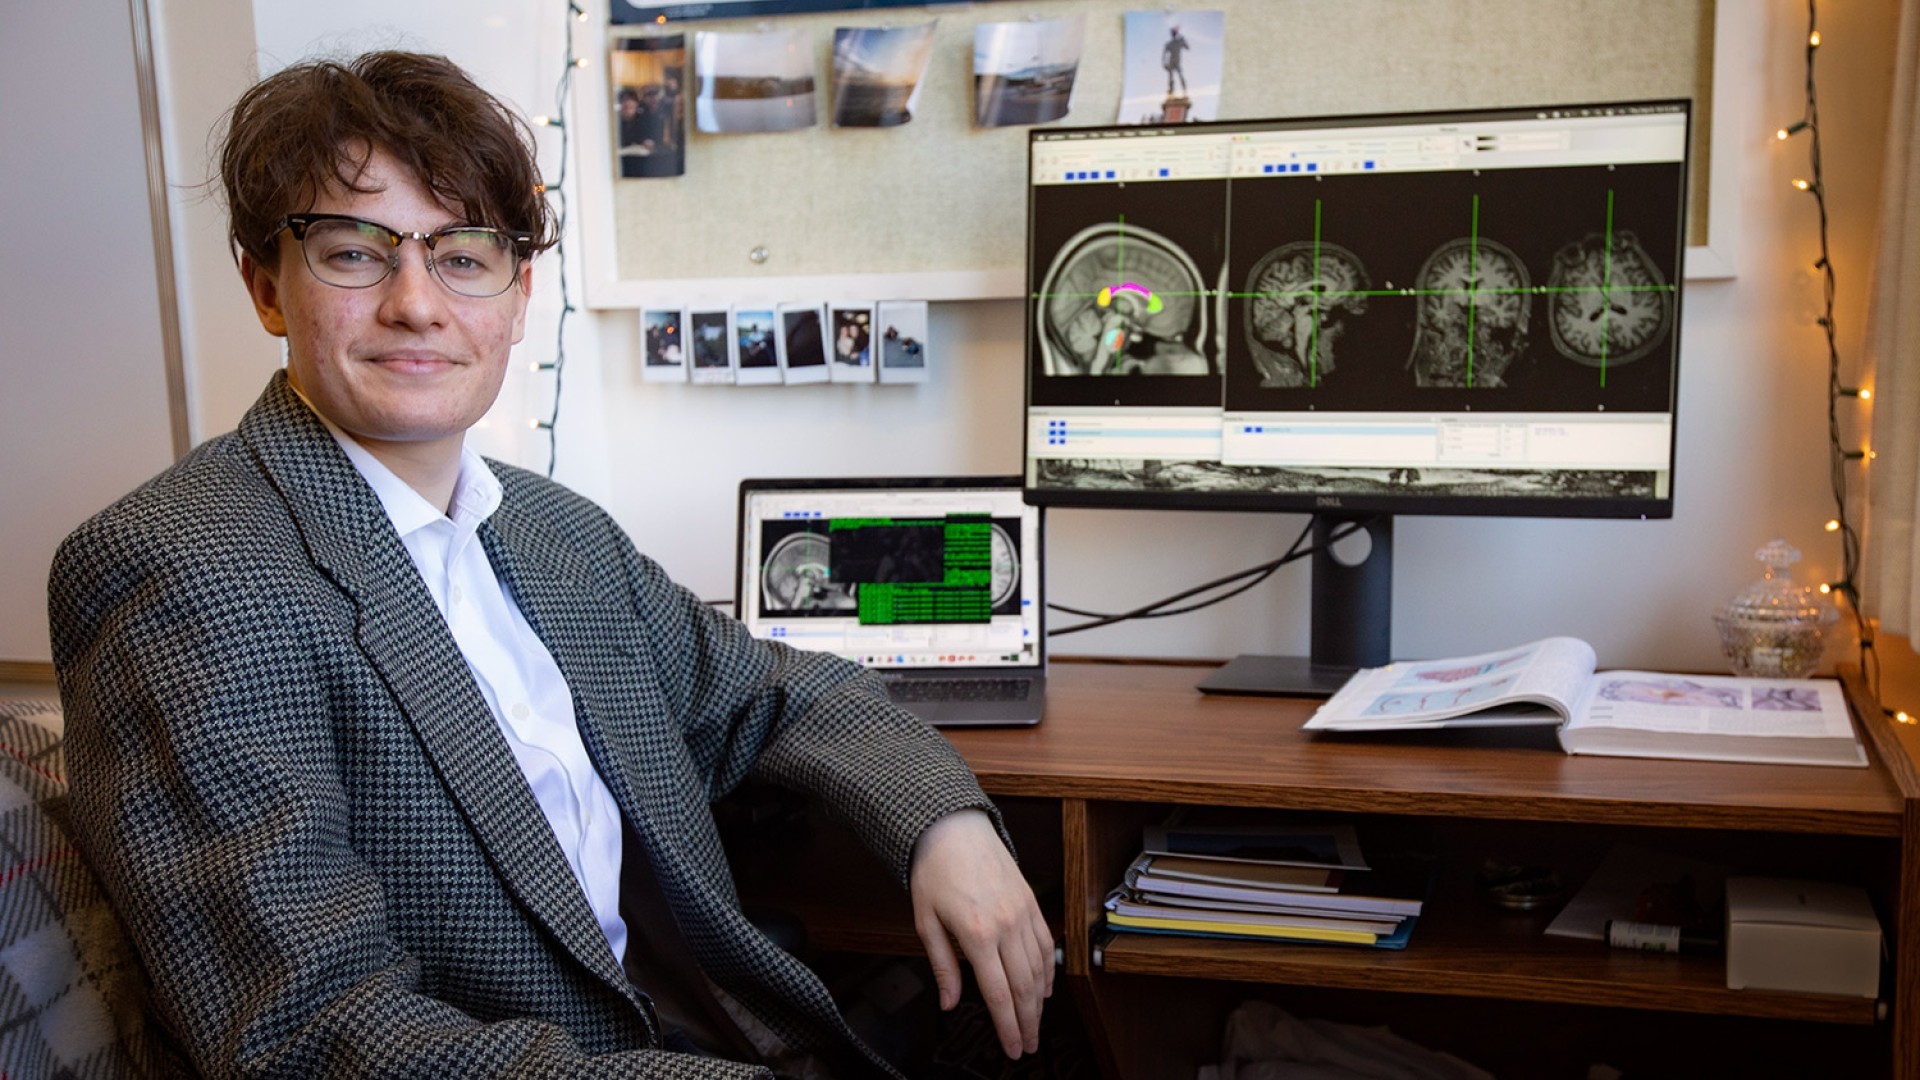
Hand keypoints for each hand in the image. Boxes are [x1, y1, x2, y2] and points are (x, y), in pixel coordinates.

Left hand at [908, 809, 1053, 1058]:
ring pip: (1040, 968)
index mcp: (976, 933)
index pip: (999, 993)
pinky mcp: (1031, 902)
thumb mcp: (925, 921)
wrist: (954, 828)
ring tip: (1036, 1023)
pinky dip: (1049, 970)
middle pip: (1025, 987)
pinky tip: (1045, 988)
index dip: (1007, 1026)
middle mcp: (1005, 925)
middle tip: (1029, 1045)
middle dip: (1028, 1022)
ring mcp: (1022, 913)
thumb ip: (943, 965)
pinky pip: (1046, 943)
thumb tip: (950, 1002)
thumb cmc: (934, 871)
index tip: (1013, 1047)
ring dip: (1040, 1002)